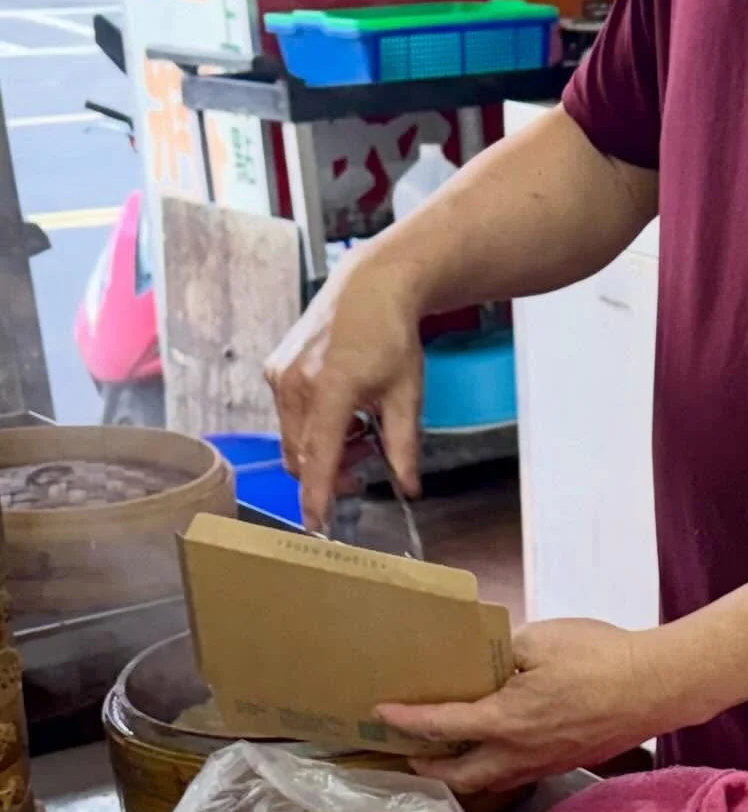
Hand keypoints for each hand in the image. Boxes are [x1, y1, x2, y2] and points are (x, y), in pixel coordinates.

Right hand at [265, 247, 425, 529]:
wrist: (370, 287)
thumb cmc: (390, 335)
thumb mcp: (407, 394)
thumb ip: (403, 445)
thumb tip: (408, 486)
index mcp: (331, 390)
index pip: (319, 459)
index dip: (317, 498)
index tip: (318, 525)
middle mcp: (295, 385)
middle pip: (302, 456)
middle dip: (330, 473)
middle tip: (366, 464)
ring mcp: (280, 377)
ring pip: (293, 439)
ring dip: (322, 450)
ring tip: (358, 430)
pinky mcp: (275, 370)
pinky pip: (288, 417)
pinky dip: (311, 427)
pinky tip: (340, 411)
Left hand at [377, 618, 669, 793]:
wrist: (656, 687)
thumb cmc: (600, 657)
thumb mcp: (541, 639)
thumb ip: (502, 651)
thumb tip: (482, 660)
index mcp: (505, 720)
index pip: (441, 725)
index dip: (406, 720)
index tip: (381, 713)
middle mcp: (519, 753)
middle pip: (459, 775)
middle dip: (427, 766)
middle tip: (405, 752)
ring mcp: (543, 763)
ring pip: (489, 781)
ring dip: (459, 773)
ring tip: (443, 757)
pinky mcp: (564, 762)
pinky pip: (516, 775)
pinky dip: (493, 768)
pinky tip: (497, 750)